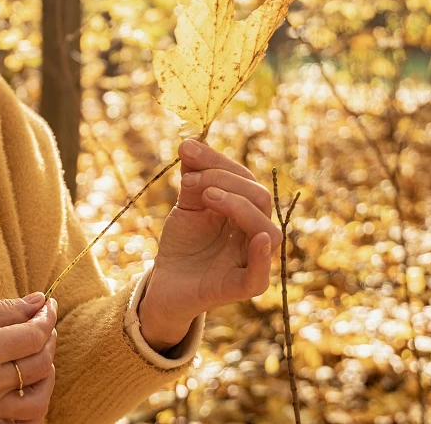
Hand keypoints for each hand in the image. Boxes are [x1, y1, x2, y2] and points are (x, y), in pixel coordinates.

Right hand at [0, 292, 58, 423]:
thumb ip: (3, 309)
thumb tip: (39, 302)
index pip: (33, 337)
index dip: (47, 318)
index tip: (47, 304)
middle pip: (39, 367)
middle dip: (48, 341)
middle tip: (40, 323)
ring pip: (36, 403)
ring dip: (44, 377)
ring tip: (35, 356)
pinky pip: (13, 422)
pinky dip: (25, 404)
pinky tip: (20, 384)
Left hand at [143, 138, 282, 335]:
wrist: (164, 284)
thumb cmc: (183, 244)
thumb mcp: (186, 207)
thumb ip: (193, 180)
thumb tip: (190, 142)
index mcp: (245, 211)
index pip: (245, 179)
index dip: (218, 160)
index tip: (186, 149)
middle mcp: (253, 234)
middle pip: (259, 199)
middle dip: (225, 180)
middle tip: (190, 181)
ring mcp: (249, 261)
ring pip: (266, 232)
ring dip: (239, 207)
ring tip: (207, 197)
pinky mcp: (239, 288)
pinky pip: (260, 277)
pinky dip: (262, 258)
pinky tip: (255, 238)